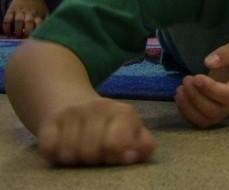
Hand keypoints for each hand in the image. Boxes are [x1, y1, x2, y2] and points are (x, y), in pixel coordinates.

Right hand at [3, 0, 48, 37]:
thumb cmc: (39, 4)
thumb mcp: (45, 11)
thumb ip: (47, 20)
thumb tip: (49, 30)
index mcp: (38, 13)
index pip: (39, 23)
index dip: (37, 31)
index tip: (35, 37)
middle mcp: (29, 12)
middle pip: (28, 22)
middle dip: (26, 31)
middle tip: (25, 37)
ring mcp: (20, 11)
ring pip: (18, 21)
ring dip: (17, 30)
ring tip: (17, 35)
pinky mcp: (11, 10)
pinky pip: (7, 19)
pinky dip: (6, 27)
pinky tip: (8, 32)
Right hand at [35, 98, 154, 166]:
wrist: (76, 106)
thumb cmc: (111, 128)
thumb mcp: (133, 134)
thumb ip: (142, 146)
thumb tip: (133, 156)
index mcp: (124, 112)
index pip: (116, 144)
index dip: (114, 156)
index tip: (113, 155)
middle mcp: (98, 107)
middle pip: (90, 152)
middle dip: (93, 160)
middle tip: (95, 153)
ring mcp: (71, 113)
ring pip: (68, 155)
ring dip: (74, 160)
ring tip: (81, 150)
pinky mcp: (48, 122)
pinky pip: (48, 150)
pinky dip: (54, 156)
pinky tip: (63, 147)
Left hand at [173, 36, 228, 127]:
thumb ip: (228, 52)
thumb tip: (209, 62)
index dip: (210, 89)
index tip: (196, 77)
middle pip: (216, 110)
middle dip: (196, 97)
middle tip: (186, 79)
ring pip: (207, 119)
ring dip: (189, 107)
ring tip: (180, 88)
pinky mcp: (219, 113)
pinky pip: (202, 121)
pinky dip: (187, 113)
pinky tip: (181, 97)